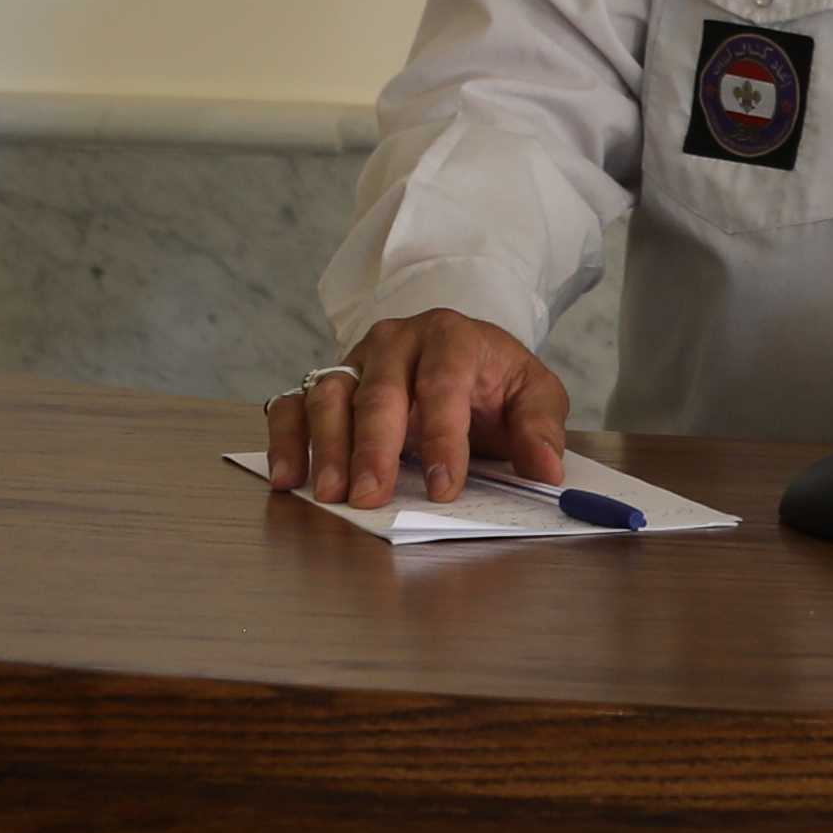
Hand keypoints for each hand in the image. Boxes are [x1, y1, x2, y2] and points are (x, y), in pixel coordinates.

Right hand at [267, 308, 565, 508]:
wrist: (461, 352)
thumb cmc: (494, 379)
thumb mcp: (533, 393)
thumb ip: (541, 428)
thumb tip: (546, 471)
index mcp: (451, 337)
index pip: (443, 384)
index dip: (443, 438)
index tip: (443, 488)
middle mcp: (395, 341)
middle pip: (379, 392)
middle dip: (374, 448)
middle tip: (372, 495)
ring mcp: (355, 360)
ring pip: (329, 395)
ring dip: (325, 447)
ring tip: (329, 494)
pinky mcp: (327, 381)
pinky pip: (293, 404)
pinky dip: (286, 437)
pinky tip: (287, 477)